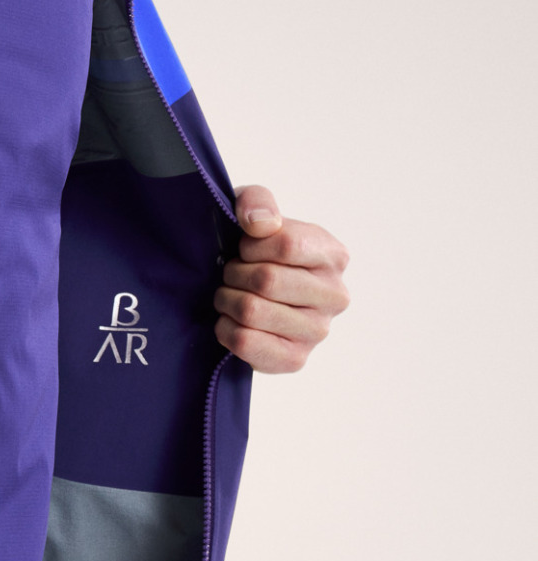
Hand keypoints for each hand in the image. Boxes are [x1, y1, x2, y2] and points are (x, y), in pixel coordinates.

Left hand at [214, 185, 349, 373]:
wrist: (246, 287)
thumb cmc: (255, 247)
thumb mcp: (255, 210)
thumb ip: (257, 201)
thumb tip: (259, 224)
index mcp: (334, 255)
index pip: (287, 244)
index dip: (251, 245)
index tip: (244, 247)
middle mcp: (336, 295)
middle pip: (267, 280)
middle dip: (235, 272)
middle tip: (231, 272)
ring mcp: (318, 331)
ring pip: (252, 311)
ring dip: (226, 299)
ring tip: (229, 293)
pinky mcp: (296, 359)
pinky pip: (246, 342)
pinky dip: (225, 328)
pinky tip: (230, 319)